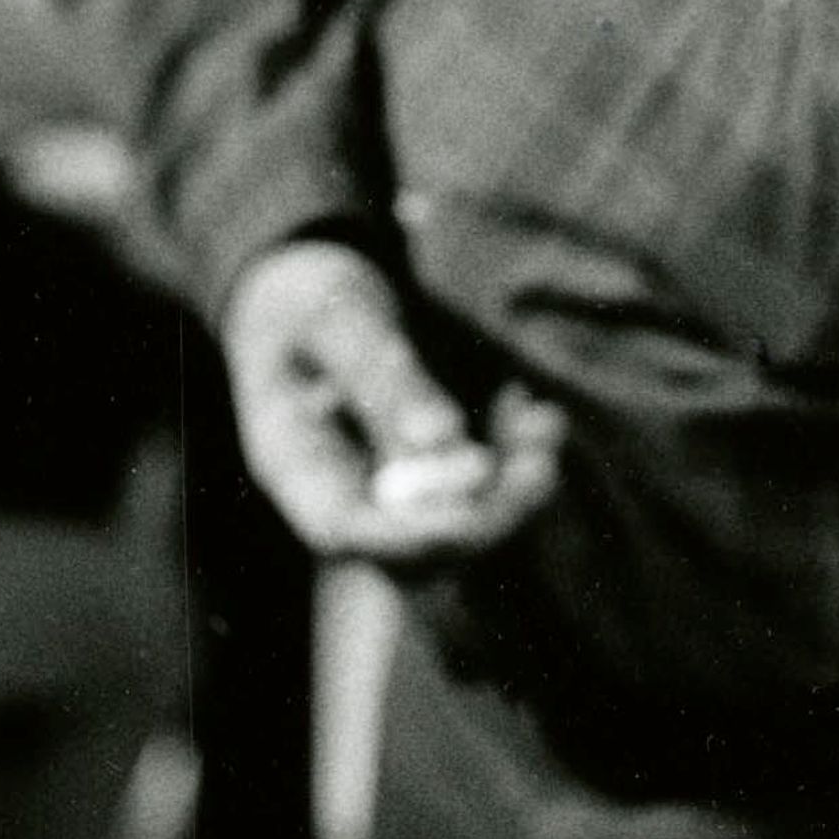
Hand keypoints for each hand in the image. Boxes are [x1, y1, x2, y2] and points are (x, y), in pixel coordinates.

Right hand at [219, 239, 565, 563]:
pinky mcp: (425, 474)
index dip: (408, 535)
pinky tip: (530, 410)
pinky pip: (479, 486)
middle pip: (411, 541)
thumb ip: (379, 373)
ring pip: (457, 517)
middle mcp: (339, 494)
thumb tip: (444, 434)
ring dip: (512, 484)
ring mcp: (384, 491)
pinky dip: (513, 453)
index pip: (343, 530)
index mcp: (294, 468)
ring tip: (545, 423)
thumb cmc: (308, 300)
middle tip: (540, 466)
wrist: (313, 297)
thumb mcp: (334, 320)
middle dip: (484, 514)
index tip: (470, 517)